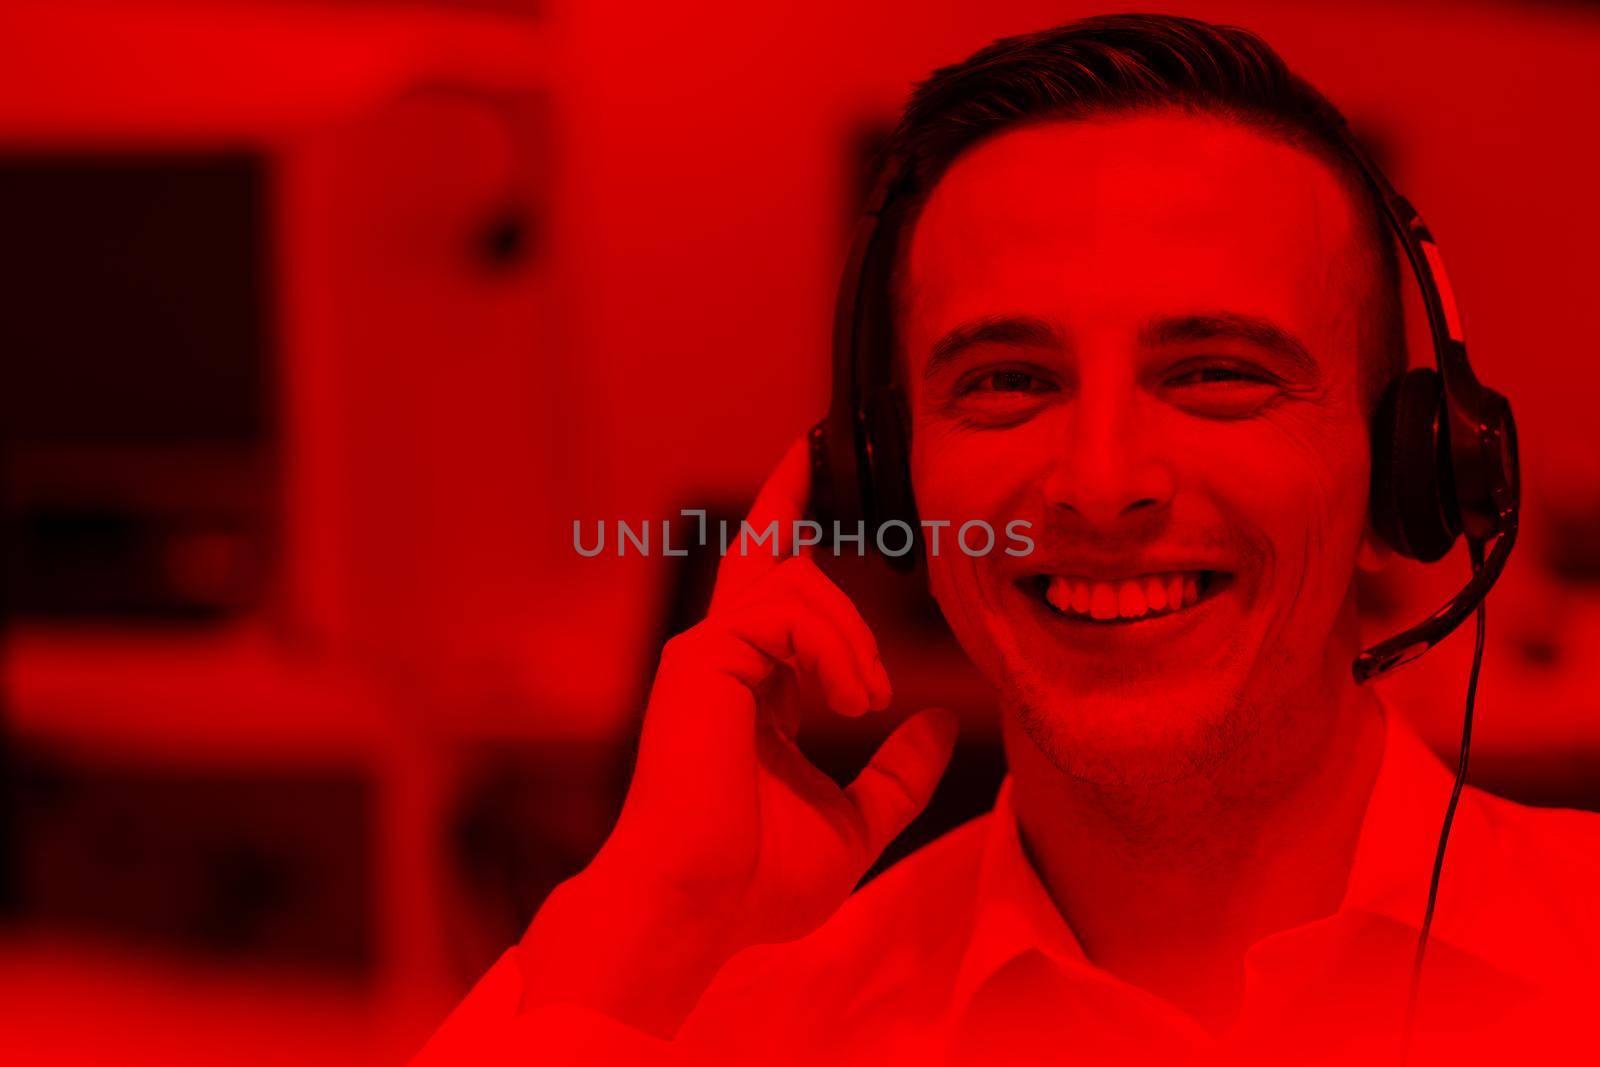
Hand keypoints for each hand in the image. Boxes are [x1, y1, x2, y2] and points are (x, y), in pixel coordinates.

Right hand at [519, 436, 957, 1035]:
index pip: (776, 597)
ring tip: (869, 701)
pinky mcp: (701, 658)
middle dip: (787, 496)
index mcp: (754, 693)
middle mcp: (724, 662)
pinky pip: (785, 611)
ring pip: (799, 586)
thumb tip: (942, 722)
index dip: (791, 533)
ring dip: (855, 638)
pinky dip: (832, 647)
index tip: (806, 473)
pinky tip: (849, 697)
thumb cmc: (756, 881)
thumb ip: (898, 773)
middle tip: (811, 444)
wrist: (695, 910)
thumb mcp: (854, 823)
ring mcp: (706, 655)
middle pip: (761, 553)